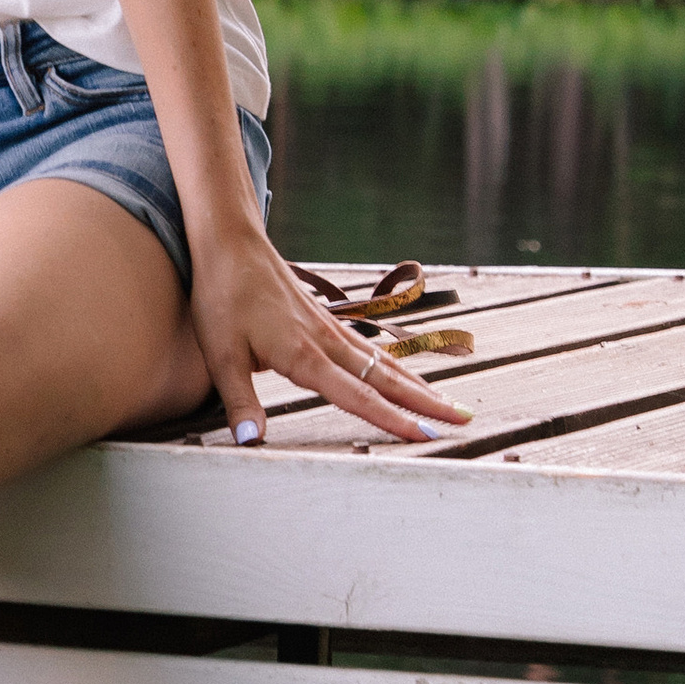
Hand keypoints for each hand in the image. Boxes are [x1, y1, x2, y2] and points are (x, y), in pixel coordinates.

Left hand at [188, 221, 469, 448]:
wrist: (231, 241)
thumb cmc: (222, 296)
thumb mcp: (220, 354)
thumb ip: (238, 401)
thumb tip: (250, 441)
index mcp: (304, 355)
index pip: (358, 396)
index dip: (393, 420)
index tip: (426, 437)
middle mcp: (327, 343)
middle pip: (387, 380)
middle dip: (427, 403)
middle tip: (464, 421)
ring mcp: (330, 330)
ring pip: (384, 364)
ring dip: (418, 386)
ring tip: (449, 405)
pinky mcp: (325, 321)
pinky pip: (370, 350)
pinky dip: (395, 367)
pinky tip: (404, 378)